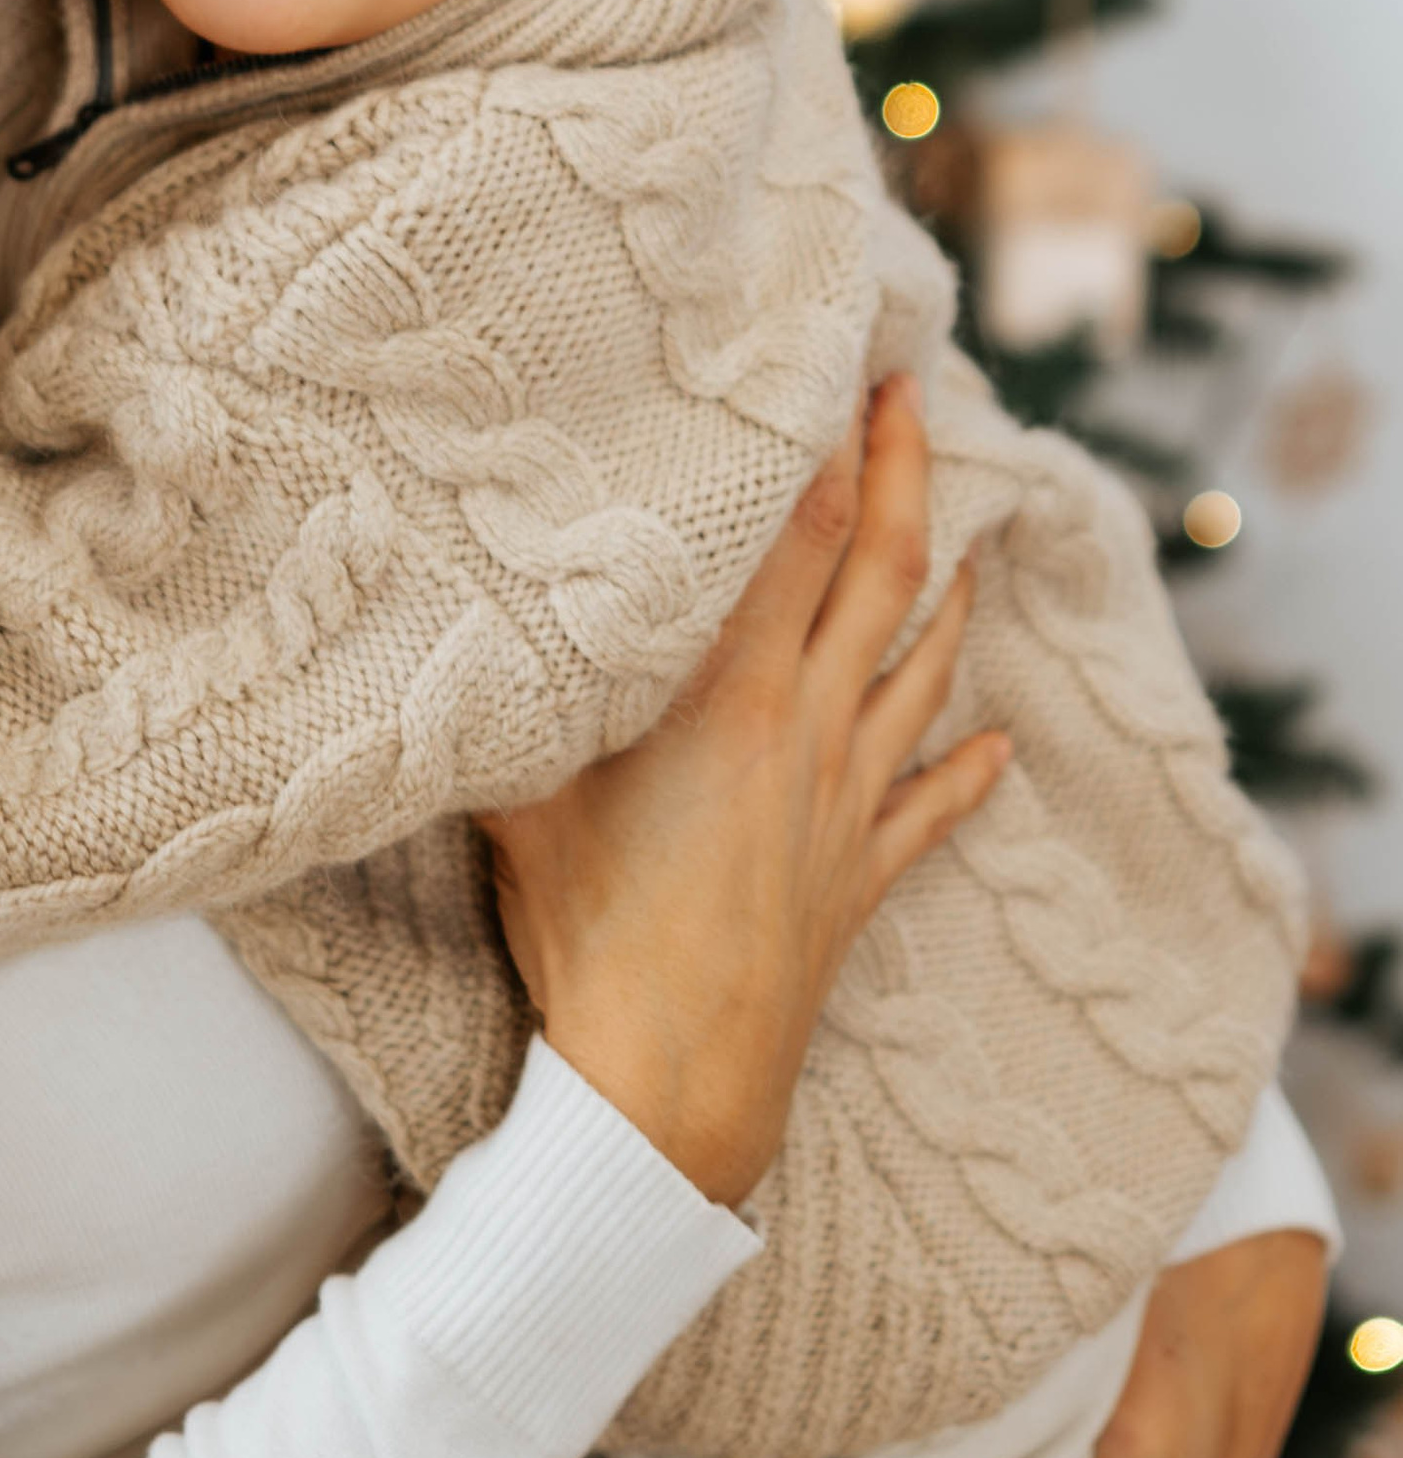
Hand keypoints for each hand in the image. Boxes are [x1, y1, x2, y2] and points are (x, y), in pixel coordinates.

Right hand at [480, 375, 1008, 1206]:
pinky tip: (994, 748)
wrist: (671, 1077)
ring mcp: (846, 805)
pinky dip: (965, 772)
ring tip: (972, 535)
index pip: (797, 543)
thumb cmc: (588, 933)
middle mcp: (811, 733)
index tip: (834, 380)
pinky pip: (929, 810)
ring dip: (952, 598)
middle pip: (884, 578)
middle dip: (904, 477)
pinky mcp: (859, 879)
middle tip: (915, 398)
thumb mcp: (526, 795)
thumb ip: (519, 704)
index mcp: (735, 698)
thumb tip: (464, 619)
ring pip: (922, 676)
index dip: (823, 454)